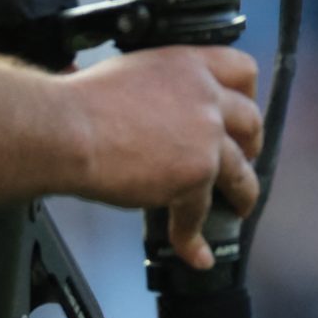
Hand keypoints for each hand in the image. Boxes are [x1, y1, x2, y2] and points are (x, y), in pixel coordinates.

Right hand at [62, 47, 263, 268]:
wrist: (66, 129)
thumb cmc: (80, 103)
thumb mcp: (132, 70)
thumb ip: (157, 86)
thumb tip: (147, 101)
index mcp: (190, 65)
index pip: (241, 70)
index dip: (248, 94)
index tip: (246, 109)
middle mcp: (206, 97)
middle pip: (249, 121)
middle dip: (252, 143)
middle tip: (246, 157)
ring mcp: (205, 138)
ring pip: (239, 171)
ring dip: (243, 194)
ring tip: (239, 208)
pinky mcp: (194, 176)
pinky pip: (199, 213)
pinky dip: (193, 237)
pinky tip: (196, 252)